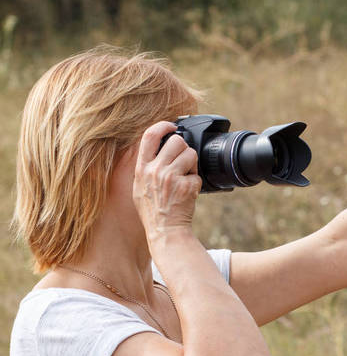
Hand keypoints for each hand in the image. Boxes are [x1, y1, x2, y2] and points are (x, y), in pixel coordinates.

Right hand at [132, 121, 201, 241]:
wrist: (165, 230)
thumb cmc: (153, 210)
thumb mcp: (139, 187)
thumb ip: (146, 167)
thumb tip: (157, 148)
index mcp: (142, 169)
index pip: (149, 136)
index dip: (163, 126)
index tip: (172, 126)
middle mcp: (155, 170)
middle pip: (177, 141)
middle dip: (184, 148)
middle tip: (184, 159)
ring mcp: (171, 178)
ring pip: (191, 154)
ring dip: (192, 164)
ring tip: (186, 177)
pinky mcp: (186, 186)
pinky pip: (197, 175)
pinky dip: (196, 182)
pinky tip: (188, 192)